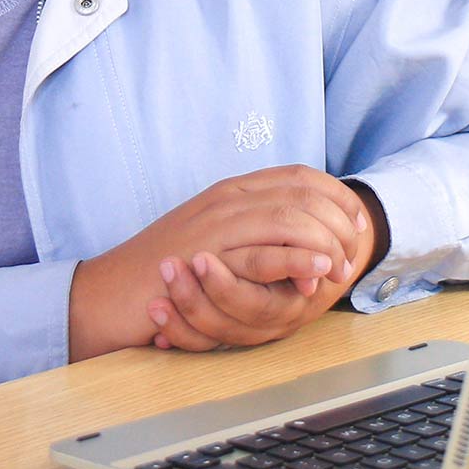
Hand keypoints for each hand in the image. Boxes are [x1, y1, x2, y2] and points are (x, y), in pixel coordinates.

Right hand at [68, 165, 367, 361]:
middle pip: (305, 192)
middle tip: (354, 253)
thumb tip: (297, 241)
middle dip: (341, 221)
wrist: (111, 292)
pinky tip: (318, 273)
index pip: (299, 176)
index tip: (357, 221)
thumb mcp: (213, 239)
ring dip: (327, 242)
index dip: (337, 195)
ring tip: (341, 267)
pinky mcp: (211, 256)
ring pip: (293, 217)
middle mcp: (228, 199)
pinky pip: (266, 252)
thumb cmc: (161, 272)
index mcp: (231, 191)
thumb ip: (249, 232)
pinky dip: (300, 260)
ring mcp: (219, 225)